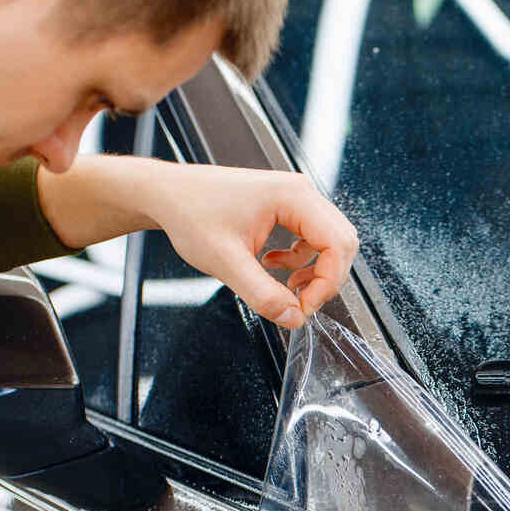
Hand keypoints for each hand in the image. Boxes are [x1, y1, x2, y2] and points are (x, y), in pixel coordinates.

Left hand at [150, 166, 358, 328]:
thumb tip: (293, 318)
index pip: (337, 244)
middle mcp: (300, 192)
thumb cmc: (190, 212)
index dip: (327, 282)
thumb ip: (262, 293)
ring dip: (315, 271)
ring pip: (329, 242)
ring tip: (286, 288)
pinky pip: (311, 239)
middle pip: (341, 242)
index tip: (303, 307)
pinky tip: (273, 266)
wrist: (168, 193)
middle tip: (299, 302)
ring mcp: (294, 198)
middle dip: (326, 279)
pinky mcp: (285, 207)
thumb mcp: (225, 262)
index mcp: (293, 197)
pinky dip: (301, 261)